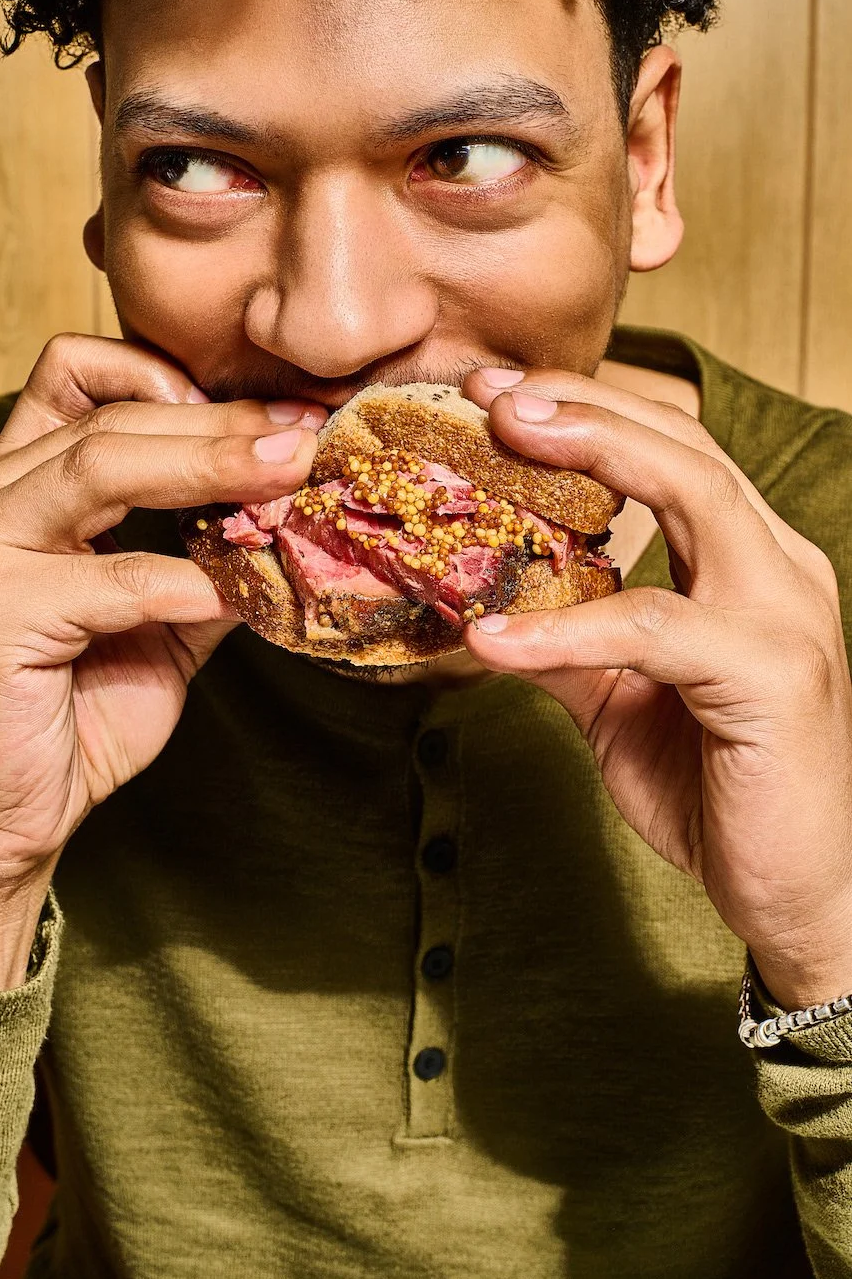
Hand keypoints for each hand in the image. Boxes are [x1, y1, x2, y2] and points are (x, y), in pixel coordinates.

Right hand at [0, 334, 324, 986]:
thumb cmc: (71, 715)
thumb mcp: (154, 619)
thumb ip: (204, 559)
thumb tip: (292, 517)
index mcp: (14, 485)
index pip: (81, 376)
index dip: (175, 376)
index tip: (267, 412)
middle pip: (110, 417)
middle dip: (221, 423)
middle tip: (306, 437)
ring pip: (103, 464)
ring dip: (209, 466)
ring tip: (286, 477)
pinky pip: (111, 578)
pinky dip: (184, 582)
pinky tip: (236, 591)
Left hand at [463, 367, 851, 1009]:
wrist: (792, 890)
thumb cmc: (715, 787)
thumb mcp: (618, 701)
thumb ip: (569, 645)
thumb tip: (486, 610)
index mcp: (747, 561)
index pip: (673, 453)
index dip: (589, 413)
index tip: (499, 393)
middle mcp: (777, 567)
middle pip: (684, 446)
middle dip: (585, 406)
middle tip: (492, 388)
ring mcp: (786, 611)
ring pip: (695, 494)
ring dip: (596, 454)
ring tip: (502, 438)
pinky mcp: (775, 672)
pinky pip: (655, 628)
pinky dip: (568, 630)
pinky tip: (492, 641)